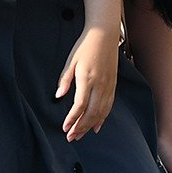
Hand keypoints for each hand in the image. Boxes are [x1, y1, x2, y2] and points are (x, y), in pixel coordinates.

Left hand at [56, 25, 119, 140]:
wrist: (104, 35)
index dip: (72, 119)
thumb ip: (65, 80)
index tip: (65, 128)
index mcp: (87, 79)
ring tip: (81, 134)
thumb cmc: (85, 46)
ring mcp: (108, 86)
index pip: (80, 105)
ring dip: (90, 126)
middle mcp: (100, 85)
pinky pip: (109, 106)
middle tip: (71, 137)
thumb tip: (58, 96)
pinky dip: (102, 118)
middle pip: (91, 113)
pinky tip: (96, 126)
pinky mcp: (113, 86)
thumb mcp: (71, 61)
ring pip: (101, 112)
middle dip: (81, 127)